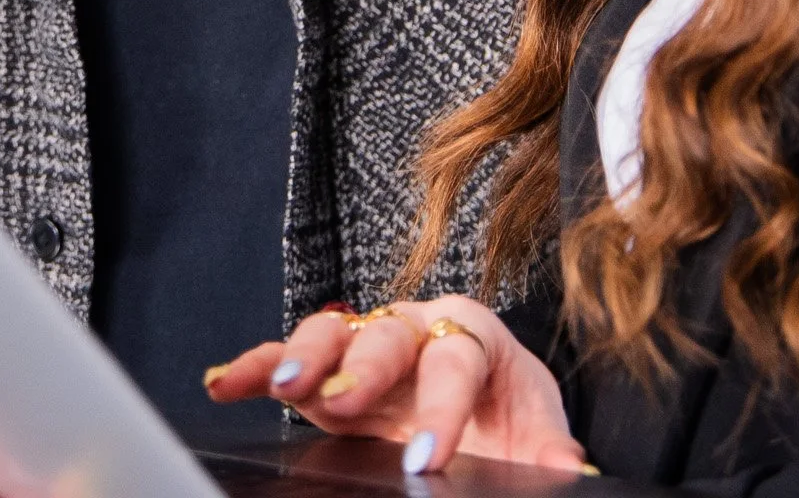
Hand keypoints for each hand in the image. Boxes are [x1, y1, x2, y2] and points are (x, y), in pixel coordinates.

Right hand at [204, 298, 589, 476]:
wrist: (479, 404)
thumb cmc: (504, 410)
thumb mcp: (532, 423)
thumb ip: (546, 445)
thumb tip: (573, 471)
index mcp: (471, 332)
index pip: (456, 361)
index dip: (443, 410)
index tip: (429, 460)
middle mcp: (411, 326)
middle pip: (384, 335)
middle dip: (362, 369)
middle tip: (342, 401)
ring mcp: (362, 344)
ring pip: (329, 332)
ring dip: (302, 356)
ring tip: (282, 386)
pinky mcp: (325, 370)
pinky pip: (284, 360)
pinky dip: (255, 368)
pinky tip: (225, 382)